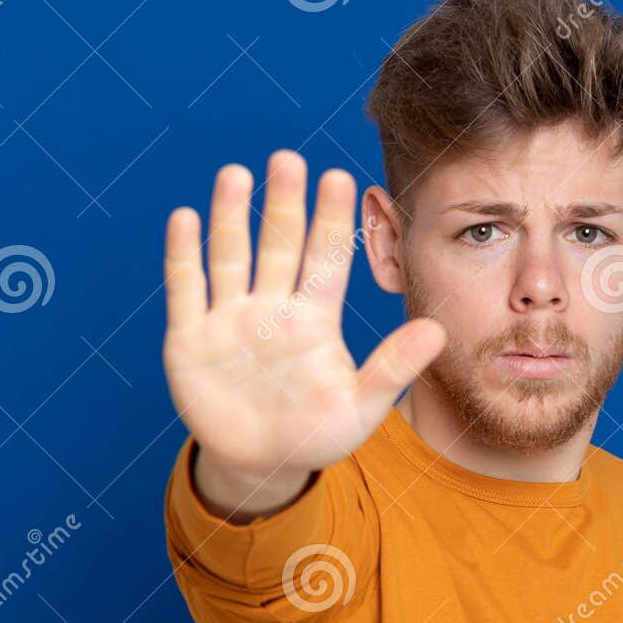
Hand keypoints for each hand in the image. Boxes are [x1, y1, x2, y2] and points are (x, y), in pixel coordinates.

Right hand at [162, 150, 444, 515]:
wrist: (260, 464)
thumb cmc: (315, 433)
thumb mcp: (360, 406)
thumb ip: (394, 367)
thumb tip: (438, 330)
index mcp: (314, 319)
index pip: (325, 259)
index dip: (331, 220)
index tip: (340, 177)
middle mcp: (272, 308)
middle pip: (277, 246)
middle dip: (283, 204)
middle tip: (288, 158)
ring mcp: (230, 320)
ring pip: (230, 257)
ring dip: (230, 218)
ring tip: (235, 175)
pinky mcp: (191, 339)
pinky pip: (188, 291)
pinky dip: (184, 256)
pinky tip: (185, 219)